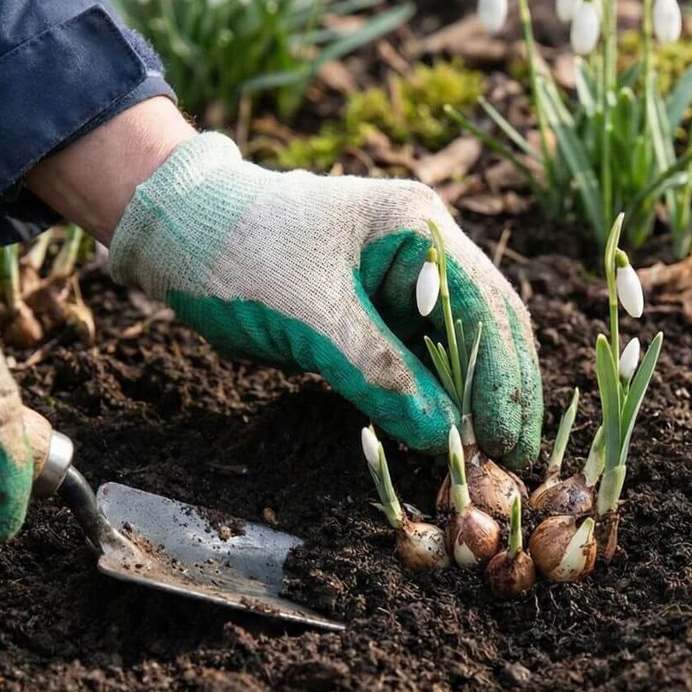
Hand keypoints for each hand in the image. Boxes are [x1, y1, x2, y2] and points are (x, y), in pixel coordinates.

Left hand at [109, 133, 542, 466]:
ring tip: (485, 463)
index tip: (515, 443)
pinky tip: (440, 440)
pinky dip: (429, 401)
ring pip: (452, 353)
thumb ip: (378, 372)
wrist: (176, 236)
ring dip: (467, 404)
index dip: (506, 381)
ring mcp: (398, 284)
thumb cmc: (239, 252)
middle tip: (514, 464)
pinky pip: (414, 364)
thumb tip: (444, 434)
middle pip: (485, 331)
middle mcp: (423, 252)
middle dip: (499, 396)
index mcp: (420, 228)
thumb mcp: (310, 314)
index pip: (488, 311)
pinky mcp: (370, 315)